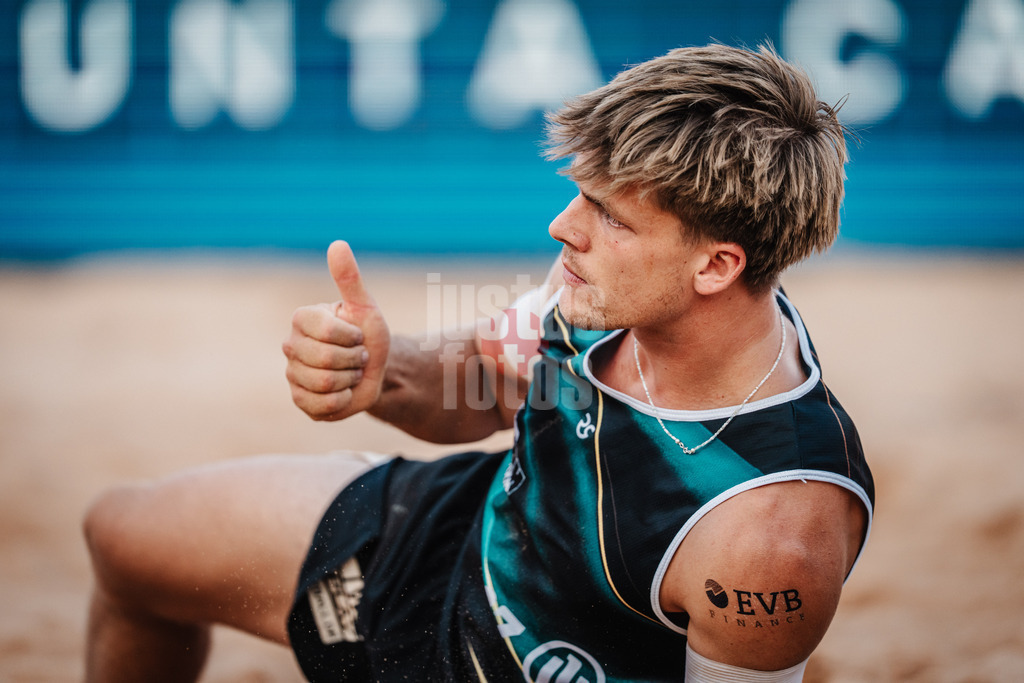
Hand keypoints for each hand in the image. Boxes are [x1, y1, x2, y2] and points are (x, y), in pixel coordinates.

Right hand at [282, 241, 390, 420]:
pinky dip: (343, 400)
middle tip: (357, 356)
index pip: (327, 332)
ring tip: (351, 373)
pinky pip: (322, 405)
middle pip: (324, 360)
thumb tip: (337, 244)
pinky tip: (344, 391)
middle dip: (353, 360)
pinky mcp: (300, 400)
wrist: (376, 372)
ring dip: (350, 380)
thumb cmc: (368, 335)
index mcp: (302, 319)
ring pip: (324, 383)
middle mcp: (290, 345)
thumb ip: (349, 278)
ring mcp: (292, 374)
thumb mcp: (365, 307)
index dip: (352, 337)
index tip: (357, 336)